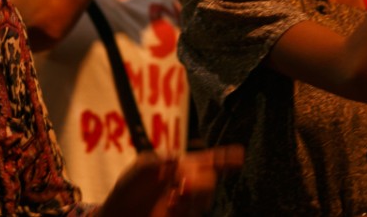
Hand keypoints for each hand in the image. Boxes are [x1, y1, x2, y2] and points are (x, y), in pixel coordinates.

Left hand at [101, 145, 243, 216]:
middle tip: (185, 184)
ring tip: (172, 200)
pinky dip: (185, 211)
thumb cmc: (126, 190)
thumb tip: (186, 165)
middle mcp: (186, 187)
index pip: (207, 161)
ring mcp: (185, 206)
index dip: (224, 158)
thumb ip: (166, 163)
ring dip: (192, 199)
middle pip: (209, 182)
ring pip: (203, 201)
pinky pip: (192, 214)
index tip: (239, 155)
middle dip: (203, 182)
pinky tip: (170, 209)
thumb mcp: (143, 168)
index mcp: (179, 168)